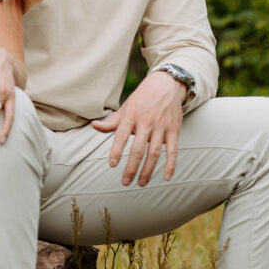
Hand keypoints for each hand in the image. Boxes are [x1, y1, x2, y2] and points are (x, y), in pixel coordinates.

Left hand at [90, 72, 185, 186]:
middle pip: (138, 149)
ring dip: (148, 170)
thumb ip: (111, 122)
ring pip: (154, 153)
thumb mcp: (125, 107)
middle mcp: (146, 122)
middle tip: (125, 182)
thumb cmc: (142, 99)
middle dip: (131, 167)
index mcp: (131, 115)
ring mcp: (161, 127)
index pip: (121, 136)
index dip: (116, 151)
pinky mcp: (174, 131)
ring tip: (141, 183)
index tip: (112, 165)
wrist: (166, 85)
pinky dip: (170, 165)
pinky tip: (166, 178)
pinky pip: (172, 151)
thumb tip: (94, 126)